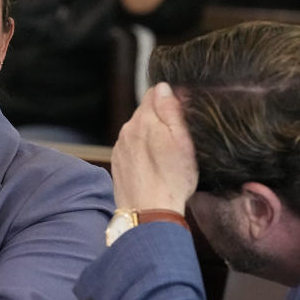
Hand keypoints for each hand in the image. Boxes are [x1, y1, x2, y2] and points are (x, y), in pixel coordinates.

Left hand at [111, 82, 198, 212]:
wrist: (149, 212)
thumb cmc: (171, 179)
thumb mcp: (182, 141)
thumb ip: (171, 110)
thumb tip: (164, 87)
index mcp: (143, 119)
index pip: (154, 93)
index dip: (169, 98)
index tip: (181, 111)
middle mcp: (127, 129)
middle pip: (145, 112)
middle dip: (159, 117)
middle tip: (176, 135)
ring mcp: (120, 146)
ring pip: (137, 130)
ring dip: (149, 134)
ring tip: (165, 152)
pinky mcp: (118, 162)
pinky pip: (131, 147)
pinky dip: (141, 150)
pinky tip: (153, 164)